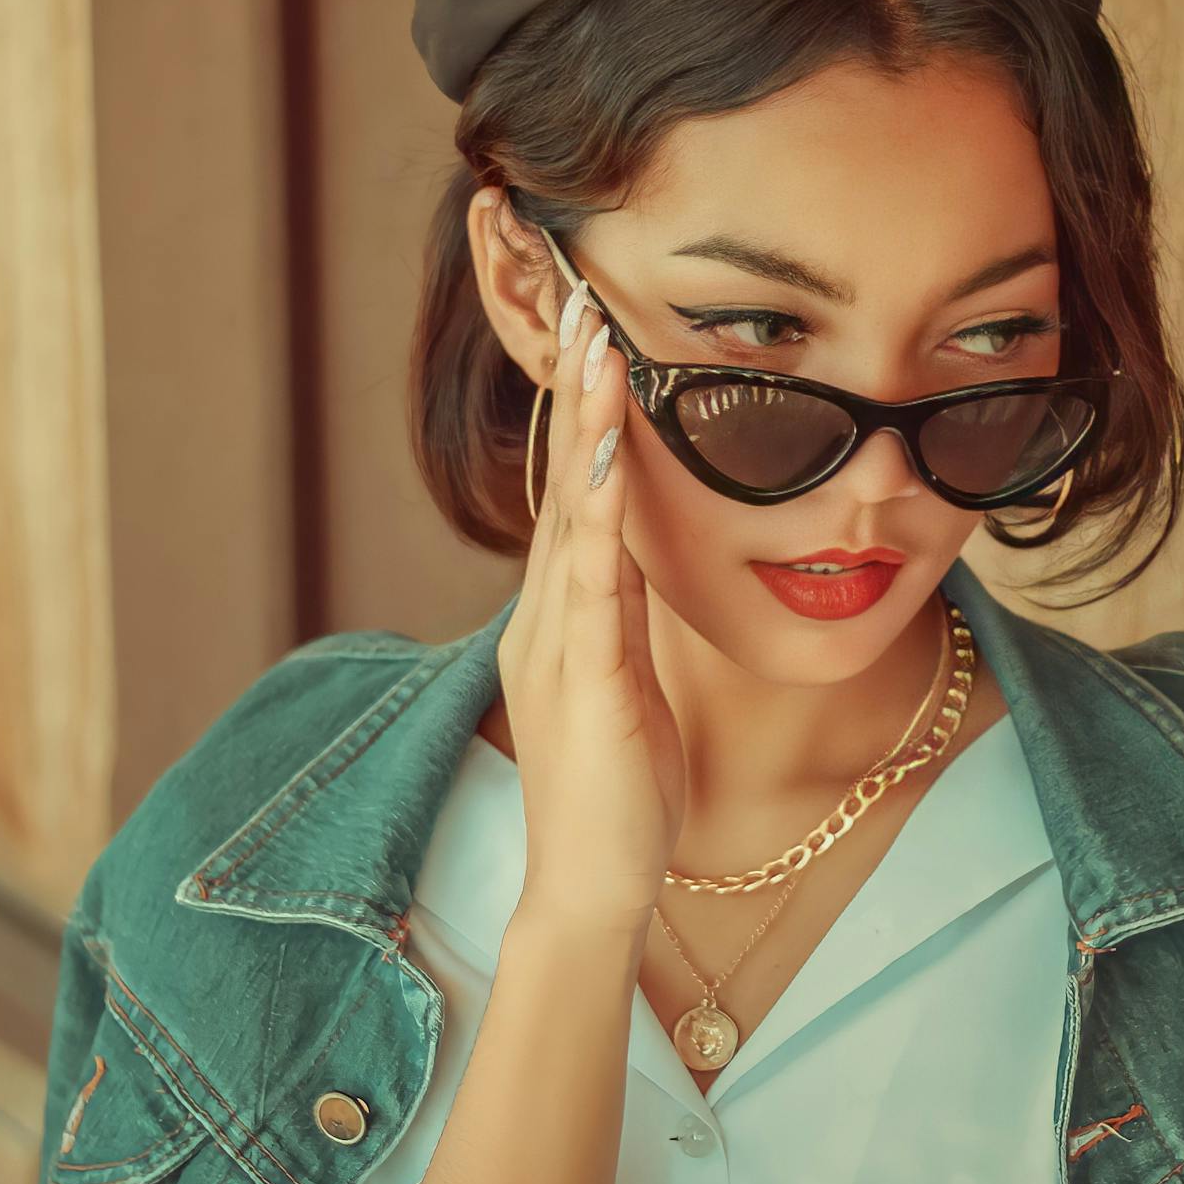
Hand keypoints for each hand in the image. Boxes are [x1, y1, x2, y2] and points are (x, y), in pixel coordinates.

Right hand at [497, 264, 689, 932]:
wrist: (588, 888)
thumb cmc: (617, 793)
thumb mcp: (622, 681)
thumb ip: (620, 616)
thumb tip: (637, 558)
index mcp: (558, 612)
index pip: (572, 490)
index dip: (580, 410)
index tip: (593, 331)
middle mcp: (546, 612)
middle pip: (560, 478)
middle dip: (572, 386)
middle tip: (579, 295)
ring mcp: (559, 641)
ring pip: (572, 512)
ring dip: (586, 424)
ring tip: (597, 345)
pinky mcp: (587, 677)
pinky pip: (593, 579)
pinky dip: (602, 510)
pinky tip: (615, 456)